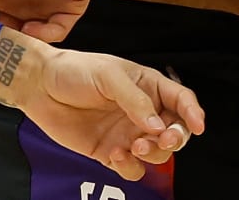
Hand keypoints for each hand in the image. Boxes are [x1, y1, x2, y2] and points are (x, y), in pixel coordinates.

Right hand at [0, 0, 97, 42]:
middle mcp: (23, 0)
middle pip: (11, 32)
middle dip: (3, 42)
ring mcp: (47, 4)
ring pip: (34, 37)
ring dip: (23, 41)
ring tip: (15, 36)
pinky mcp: (70, 5)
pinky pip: (59, 30)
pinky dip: (45, 34)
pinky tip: (31, 27)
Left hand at [0, 30, 205, 181]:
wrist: (40, 87)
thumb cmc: (75, 71)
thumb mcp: (108, 76)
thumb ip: (135, 101)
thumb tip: (157, 126)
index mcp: (148, 86)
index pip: (181, 100)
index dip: (193, 113)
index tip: (198, 126)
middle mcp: (143, 112)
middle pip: (174, 131)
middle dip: (174, 138)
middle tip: (163, 139)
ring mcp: (127, 134)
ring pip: (155, 153)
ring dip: (151, 153)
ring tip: (133, 145)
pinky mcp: (109, 153)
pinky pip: (130, 168)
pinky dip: (128, 166)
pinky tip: (114, 154)